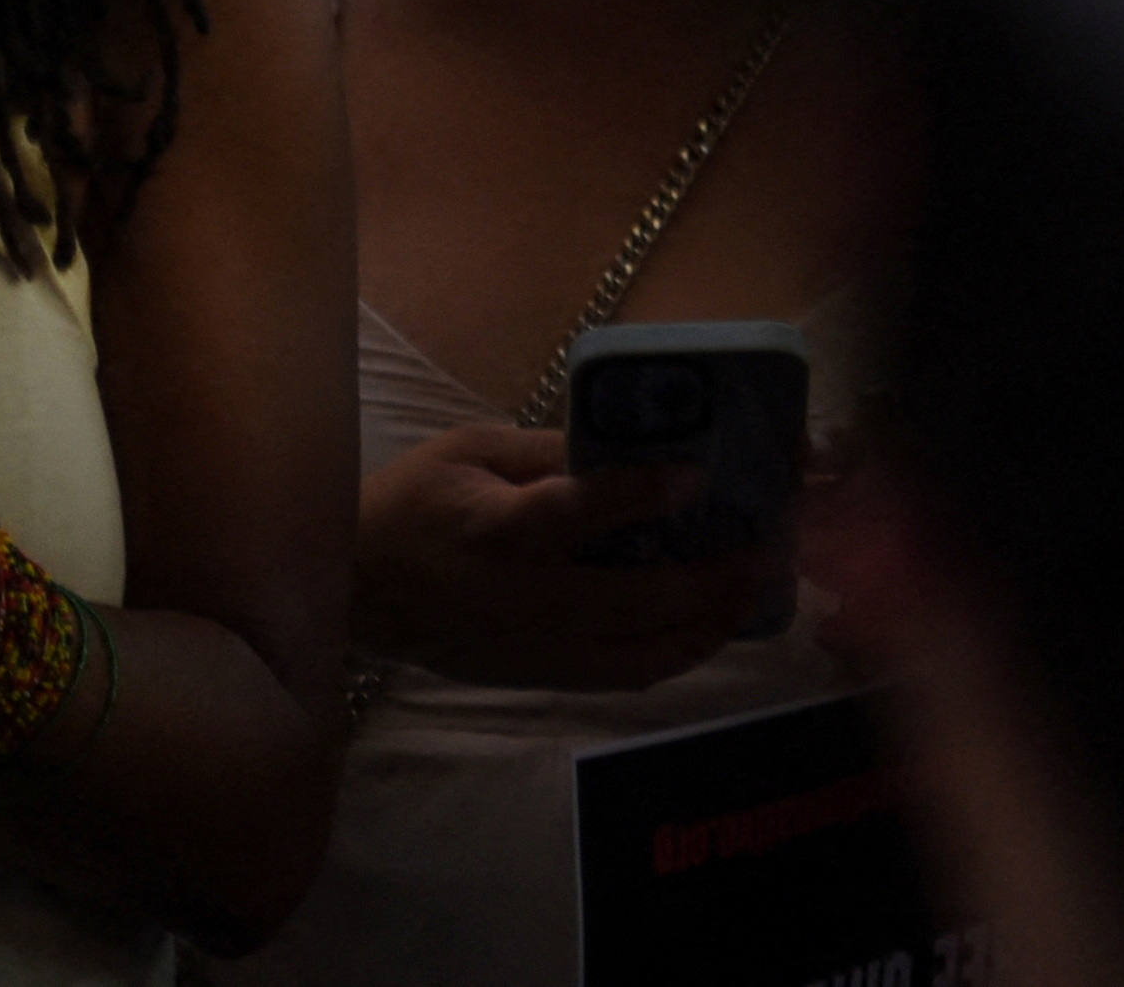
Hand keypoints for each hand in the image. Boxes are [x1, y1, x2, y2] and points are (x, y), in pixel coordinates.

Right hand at [353, 420, 771, 692]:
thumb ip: (543, 452)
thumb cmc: (411, 503)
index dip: (643, 493)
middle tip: (764, 550)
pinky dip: (671, 657)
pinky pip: (620, 676)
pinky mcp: (540, 675)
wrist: (359, 591)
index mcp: (499, 530)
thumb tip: (619, 446)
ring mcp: (536, 648)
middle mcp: (525, 598)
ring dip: (705, 626)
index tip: (698, 476)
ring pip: (639, 653)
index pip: (581, 513)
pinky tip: (705, 630)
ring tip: (752, 596)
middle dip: (708, 579)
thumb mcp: (467, 450)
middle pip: (632, 599)